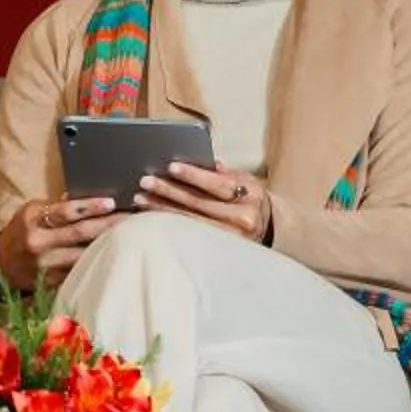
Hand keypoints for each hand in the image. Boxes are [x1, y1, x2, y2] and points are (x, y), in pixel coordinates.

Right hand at [0, 195, 121, 288]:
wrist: (1, 263)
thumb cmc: (23, 230)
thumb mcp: (33, 211)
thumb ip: (58, 206)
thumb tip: (89, 196)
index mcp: (33, 219)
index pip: (65, 212)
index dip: (90, 206)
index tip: (111, 202)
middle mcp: (39, 242)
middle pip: (80, 233)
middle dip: (109, 224)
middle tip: (133, 217)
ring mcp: (45, 265)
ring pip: (83, 254)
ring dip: (108, 245)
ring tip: (132, 236)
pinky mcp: (52, 282)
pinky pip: (79, 271)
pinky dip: (98, 262)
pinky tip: (115, 256)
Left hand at [137, 159, 271, 242]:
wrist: (269, 227)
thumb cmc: (250, 198)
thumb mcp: (245, 179)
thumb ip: (224, 172)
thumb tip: (203, 160)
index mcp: (250, 196)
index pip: (217, 183)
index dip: (193, 174)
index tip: (171, 166)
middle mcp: (243, 219)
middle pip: (199, 203)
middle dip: (169, 191)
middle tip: (146, 181)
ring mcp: (232, 239)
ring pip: (190, 221)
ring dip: (163, 208)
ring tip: (141, 198)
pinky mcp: (220, 251)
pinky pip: (189, 236)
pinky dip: (169, 224)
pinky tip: (152, 217)